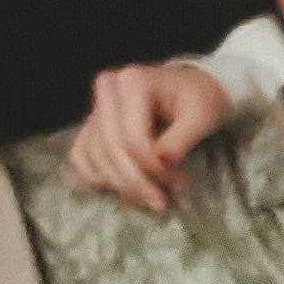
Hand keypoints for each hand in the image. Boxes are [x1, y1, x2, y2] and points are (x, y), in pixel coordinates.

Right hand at [66, 63, 231, 212]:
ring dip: (122, 185)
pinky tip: (126, 188)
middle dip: (136, 182)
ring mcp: (95, 108)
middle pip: (111, 149)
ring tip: (153, 197)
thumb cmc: (199, 100)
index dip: (153, 168)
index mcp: (132, 81)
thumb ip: (181, 139)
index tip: (180, 183)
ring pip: (96, 157)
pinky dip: (99, 179)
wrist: (192, 91)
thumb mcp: (201, 116)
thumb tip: (162, 162)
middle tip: (162, 202)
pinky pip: (81, 158)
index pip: (132, 137)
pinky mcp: (90, 126)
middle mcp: (107, 90)